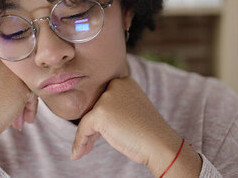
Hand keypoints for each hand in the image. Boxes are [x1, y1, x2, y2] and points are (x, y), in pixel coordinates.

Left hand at [71, 77, 198, 176]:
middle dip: (91, 127)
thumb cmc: (148, 132)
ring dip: (85, 136)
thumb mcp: (131, 112)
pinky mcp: (100, 112)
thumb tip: (89, 122)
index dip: (100, 118)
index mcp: (125, 82)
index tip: (97, 136)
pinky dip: (80, 142)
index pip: (104, 99)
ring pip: (88, 118)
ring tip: (84, 151)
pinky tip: (77, 154)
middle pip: (94, 107)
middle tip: (89, 145)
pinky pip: (83, 129)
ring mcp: (107, 97)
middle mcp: (115, 85)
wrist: (159, 143)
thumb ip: (114, 110)